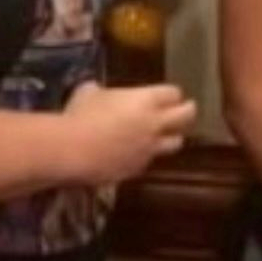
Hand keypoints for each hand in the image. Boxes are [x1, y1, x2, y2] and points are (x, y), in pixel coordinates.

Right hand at [63, 81, 195, 185]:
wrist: (72, 151)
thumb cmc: (81, 114)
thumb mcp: (89, 91)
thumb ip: (101, 91)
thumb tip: (98, 91)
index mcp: (146, 100)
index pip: (174, 93)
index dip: (173, 93)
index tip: (170, 94)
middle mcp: (155, 124)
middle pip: (186, 117)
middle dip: (188, 112)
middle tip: (188, 110)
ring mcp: (149, 149)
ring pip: (175, 144)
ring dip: (173, 137)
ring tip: (168, 135)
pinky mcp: (137, 169)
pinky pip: (150, 160)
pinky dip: (147, 155)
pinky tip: (136, 153)